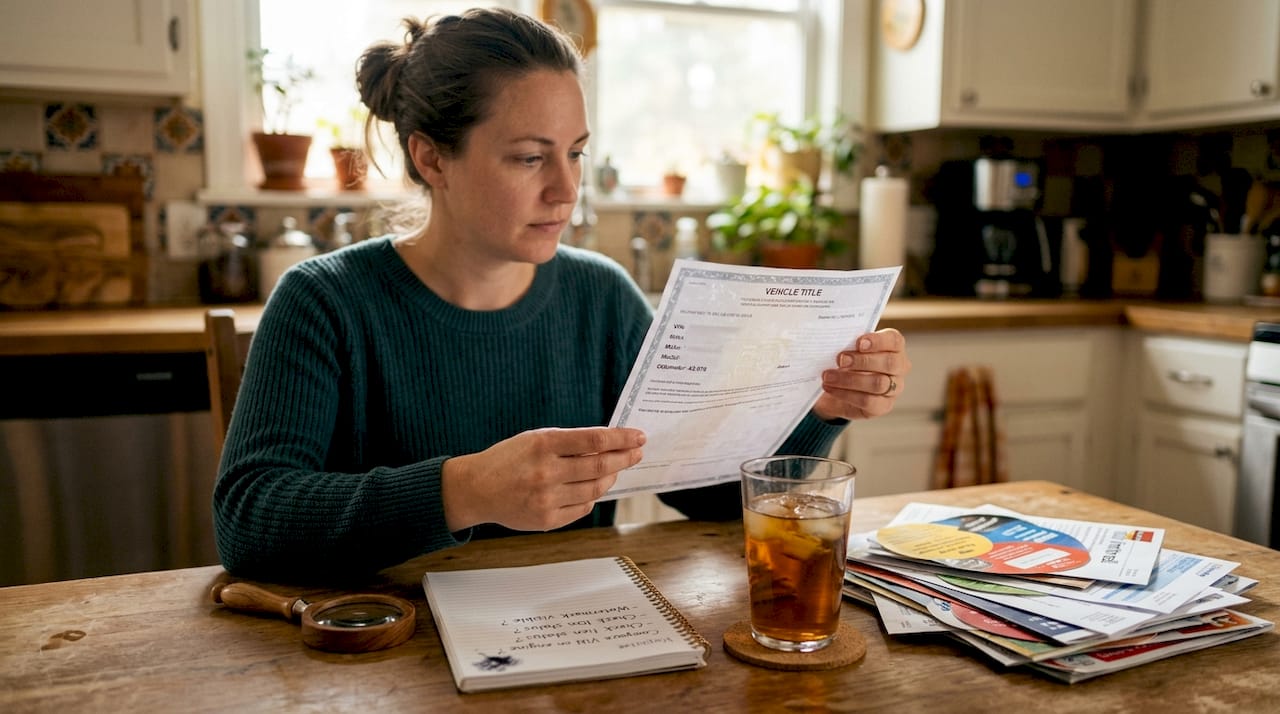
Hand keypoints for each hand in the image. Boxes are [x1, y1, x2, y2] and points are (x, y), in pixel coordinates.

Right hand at [441, 427, 644, 531]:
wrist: (476, 489)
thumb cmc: (509, 459)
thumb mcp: (535, 439)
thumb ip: (570, 442)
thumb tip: (610, 446)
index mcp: (543, 444)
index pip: (595, 440)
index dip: (622, 438)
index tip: (638, 437)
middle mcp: (546, 472)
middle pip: (600, 466)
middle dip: (624, 458)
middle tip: (636, 453)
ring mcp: (547, 498)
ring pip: (595, 489)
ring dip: (610, 478)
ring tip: (614, 470)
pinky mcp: (547, 520)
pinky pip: (583, 508)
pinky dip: (591, 497)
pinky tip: (590, 489)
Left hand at [813, 328, 909, 420]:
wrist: (835, 390)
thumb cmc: (845, 363)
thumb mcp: (846, 350)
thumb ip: (847, 344)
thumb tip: (835, 342)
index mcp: (894, 347)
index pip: (895, 341)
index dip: (878, 341)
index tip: (859, 342)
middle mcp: (899, 368)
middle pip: (890, 363)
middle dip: (863, 361)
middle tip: (840, 359)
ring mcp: (894, 389)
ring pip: (878, 384)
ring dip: (849, 379)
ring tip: (828, 376)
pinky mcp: (883, 406)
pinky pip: (867, 401)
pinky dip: (846, 394)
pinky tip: (831, 388)